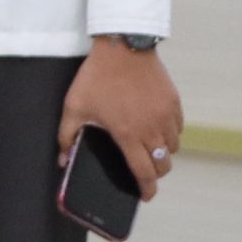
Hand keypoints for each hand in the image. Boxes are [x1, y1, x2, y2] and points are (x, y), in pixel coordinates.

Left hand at [57, 39, 182, 201]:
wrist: (122, 45)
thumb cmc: (97, 76)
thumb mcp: (74, 106)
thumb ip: (66, 136)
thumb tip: (62, 159)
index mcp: (128, 134)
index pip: (144, 173)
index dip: (147, 190)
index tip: (146, 196)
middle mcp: (151, 128)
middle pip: (164, 164)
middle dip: (156, 174)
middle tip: (145, 172)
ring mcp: (165, 114)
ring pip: (173, 146)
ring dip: (164, 152)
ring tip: (150, 148)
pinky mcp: (173, 100)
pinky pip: (178, 126)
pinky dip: (171, 132)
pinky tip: (157, 127)